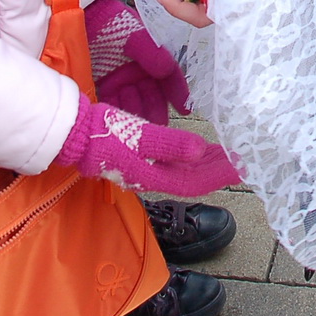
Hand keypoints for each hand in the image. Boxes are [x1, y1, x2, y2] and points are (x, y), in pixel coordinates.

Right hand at [54, 99, 240, 195]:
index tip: (242, 166)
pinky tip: (197, 148)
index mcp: (153, 177)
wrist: (73, 134)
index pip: (195, 181)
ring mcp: (145, 171)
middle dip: (217, 169)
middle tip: (240, 158)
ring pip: (184, 171)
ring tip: (225, 152)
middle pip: (193, 178)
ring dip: (206, 163)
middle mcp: (152, 178)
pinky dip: (190, 156)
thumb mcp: (138, 136)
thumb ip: (169, 144)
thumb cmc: (104, 134)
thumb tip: (200, 149)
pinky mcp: (140, 160)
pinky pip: (173, 163)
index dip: (220, 174)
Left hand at [84, 0, 189, 124]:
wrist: (82, 18)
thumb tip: (167, 69)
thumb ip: (151, 52)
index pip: (169, 79)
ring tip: (138, 133)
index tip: (185, 109)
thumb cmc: (112, 22)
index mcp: (151, 60)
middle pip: (151, 98)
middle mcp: (137, 75)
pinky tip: (117, 127)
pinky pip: (111, 106)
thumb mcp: (134, 34)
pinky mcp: (100, 89)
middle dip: (156, 114)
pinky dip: (115, 116)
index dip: (178, 93)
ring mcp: (119, 83)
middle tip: (158, 130)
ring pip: (132, 105)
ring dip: (136, 119)